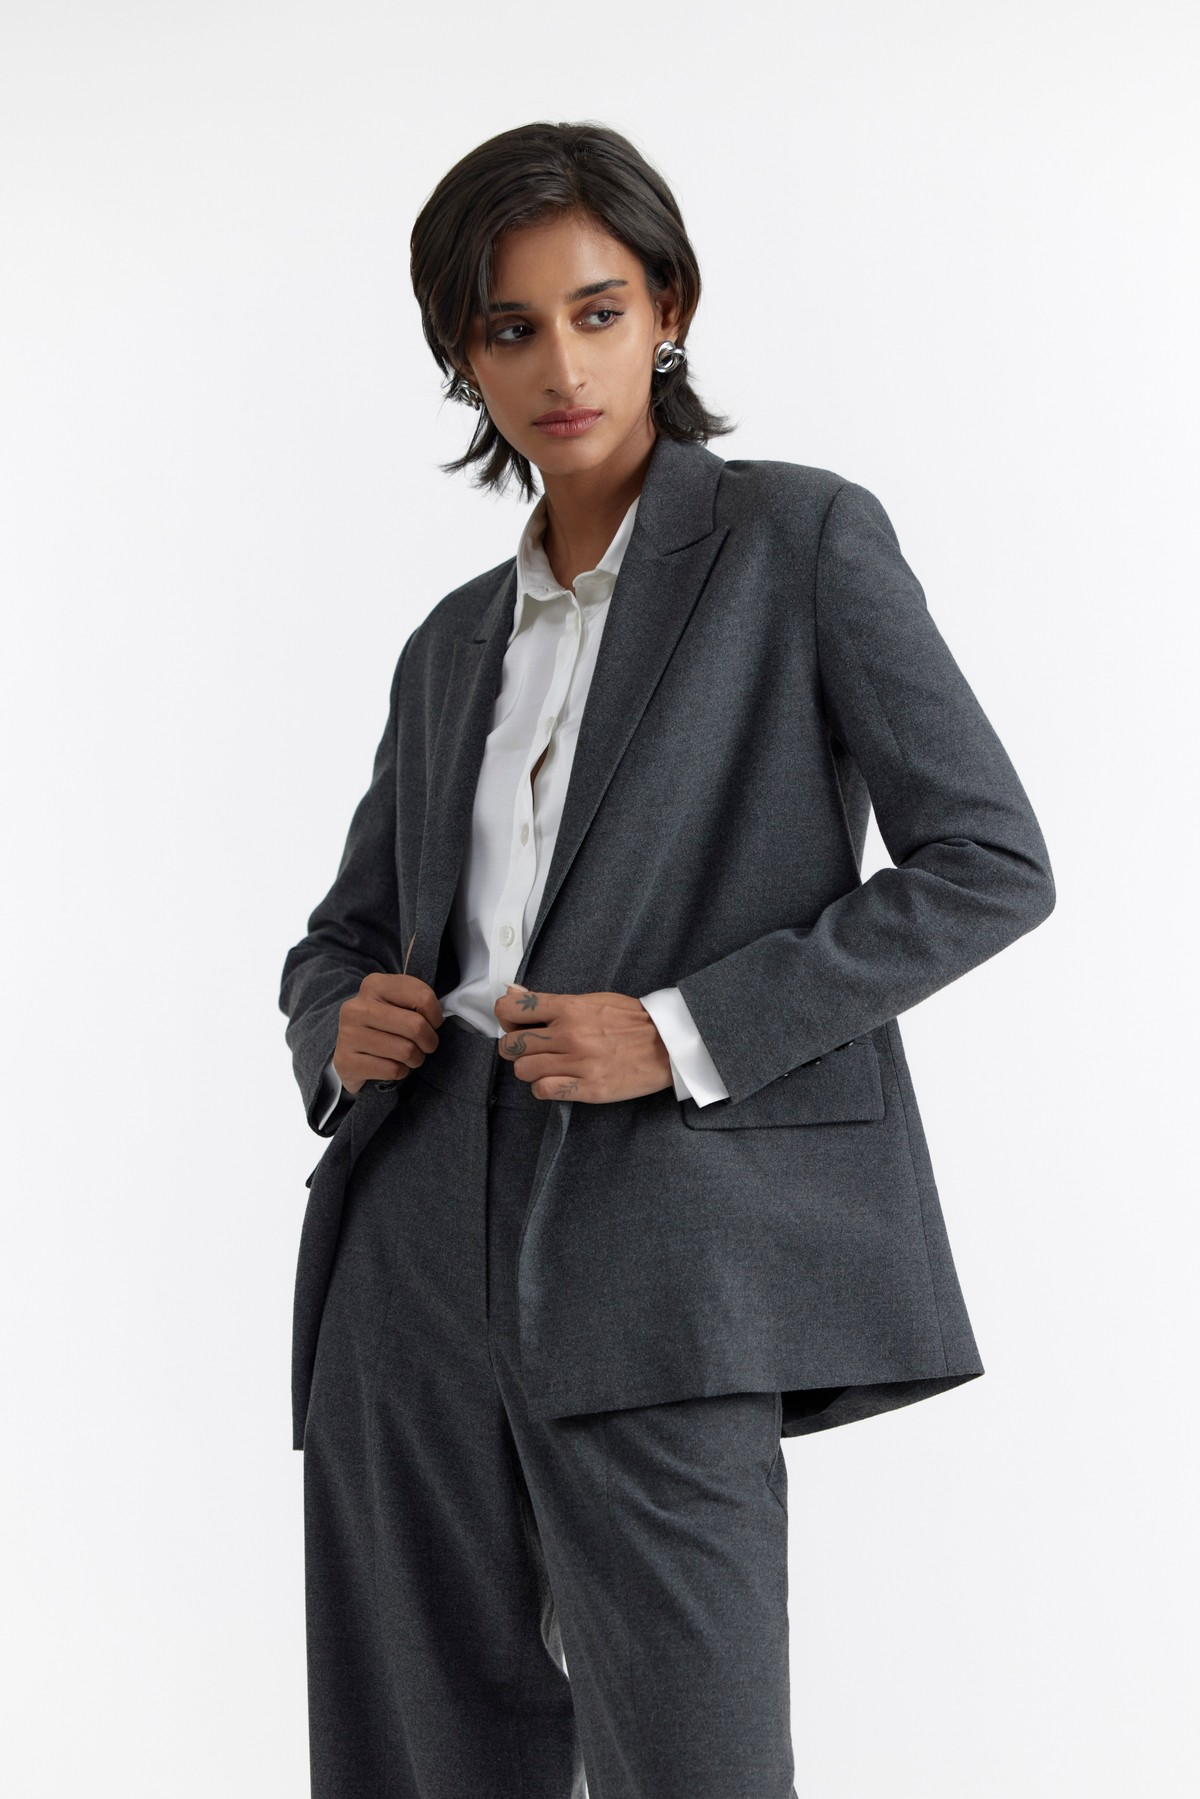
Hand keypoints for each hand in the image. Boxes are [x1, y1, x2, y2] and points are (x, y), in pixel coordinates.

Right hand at [333, 971, 442, 1094]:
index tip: (432, 1023)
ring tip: (408, 1056)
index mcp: (374, 985)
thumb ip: (418, 1001)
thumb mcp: (400, 1003)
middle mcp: (357, 1007)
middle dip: (429, 1041)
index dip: (436, 1015)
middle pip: (416, 1026)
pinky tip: (392, 1065)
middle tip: (426, 1045)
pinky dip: (401, 1071)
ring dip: (415, 1058)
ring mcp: (348, 1035)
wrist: (351, 1052)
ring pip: (406, 1051)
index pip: (423, 997)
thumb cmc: (385, 1025)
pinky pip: (393, 1070)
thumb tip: (438, 1019)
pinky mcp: (346, 1062)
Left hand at [493, 984, 672, 1101]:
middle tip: (532, 1049)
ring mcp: (578, 1062)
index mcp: (569, 1007)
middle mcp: (569, 1034)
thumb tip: (513, 992)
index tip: (515, 1024)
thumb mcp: (592, 1000)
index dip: (505, 1018)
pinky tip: (556, 1082)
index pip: (511, 1009)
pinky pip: (544, 1091)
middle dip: (515, 1049)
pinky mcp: (588, 1087)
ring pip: (523, 1070)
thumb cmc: (632, 1021)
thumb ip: (550, 1001)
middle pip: (511, 1045)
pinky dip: (544, 1088)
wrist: (668, 1044)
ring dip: (530, 1070)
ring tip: (547, 1067)